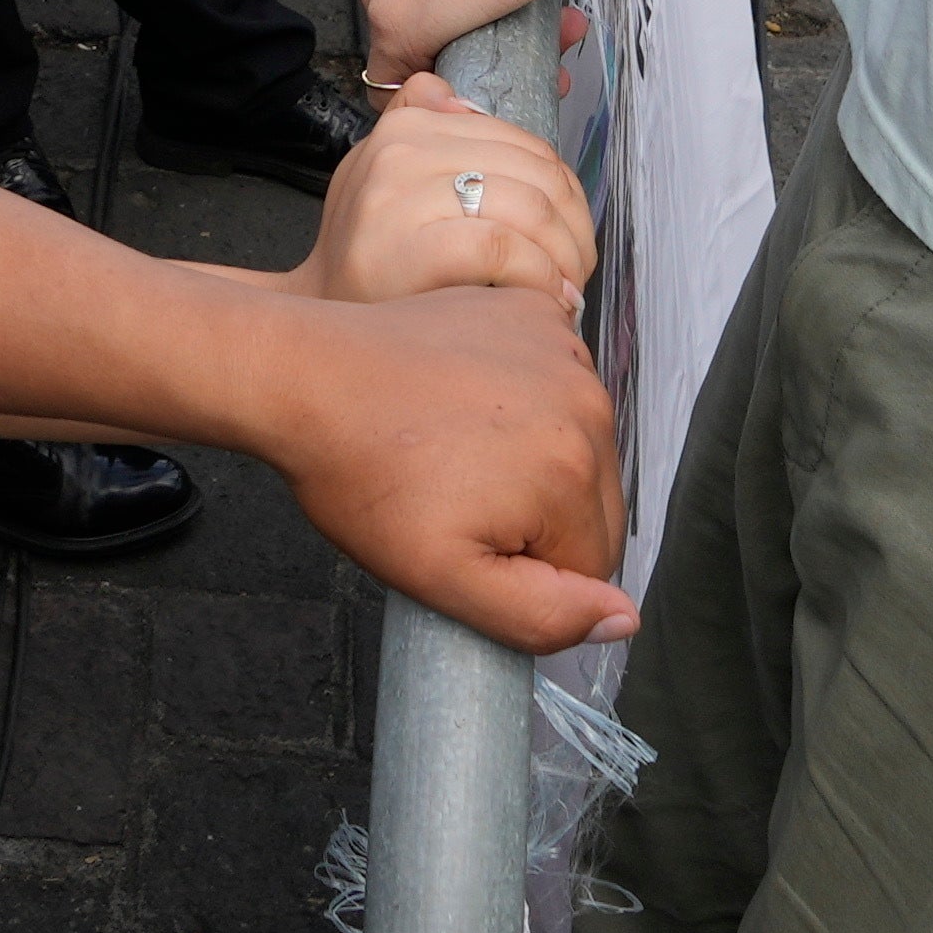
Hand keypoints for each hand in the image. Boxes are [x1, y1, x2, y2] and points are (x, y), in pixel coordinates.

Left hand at [241, 273, 626, 647]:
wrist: (307, 376)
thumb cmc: (363, 477)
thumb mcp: (443, 578)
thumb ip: (541, 615)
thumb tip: (625, 620)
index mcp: (573, 471)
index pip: (596, 564)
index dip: (532, 572)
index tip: (468, 543)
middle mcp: (587, 402)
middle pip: (595, 503)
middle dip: (540, 519)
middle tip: (459, 503)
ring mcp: (564, 348)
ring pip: (580, 444)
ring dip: (536, 461)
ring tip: (458, 454)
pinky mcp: (537, 313)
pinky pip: (559, 383)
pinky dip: (526, 400)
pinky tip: (467, 403)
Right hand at [301, 64, 596, 309]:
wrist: (319, 320)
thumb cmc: (369, 257)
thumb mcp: (384, 178)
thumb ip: (426, 133)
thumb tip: (461, 100)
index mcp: (405, 127)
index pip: (521, 143)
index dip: (565, 191)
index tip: (570, 234)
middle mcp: (399, 150)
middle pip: (534, 173)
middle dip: (573, 227)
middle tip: (577, 270)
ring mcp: (397, 197)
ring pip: (526, 206)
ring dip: (564, 257)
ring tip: (566, 290)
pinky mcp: (404, 248)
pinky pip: (501, 247)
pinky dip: (538, 277)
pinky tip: (545, 301)